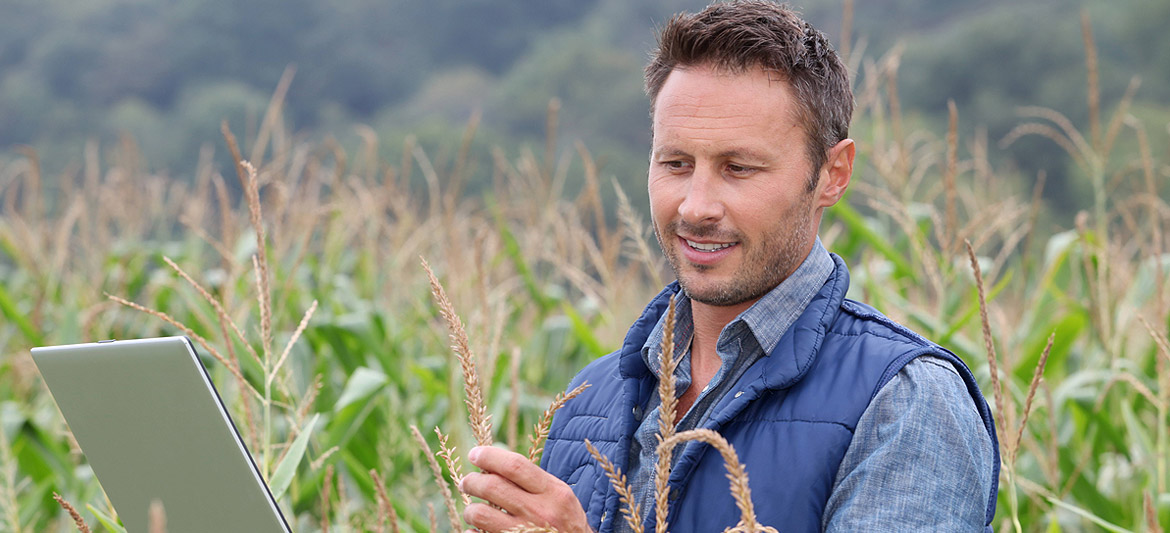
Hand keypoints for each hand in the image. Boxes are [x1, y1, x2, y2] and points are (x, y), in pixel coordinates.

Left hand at [459, 445, 591, 532]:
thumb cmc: (565, 521)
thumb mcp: (559, 496)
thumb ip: (534, 481)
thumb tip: (494, 463)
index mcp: (553, 493)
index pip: (515, 465)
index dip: (490, 456)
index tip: (475, 454)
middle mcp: (540, 512)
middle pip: (493, 487)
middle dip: (472, 481)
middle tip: (467, 482)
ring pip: (482, 514)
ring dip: (470, 509)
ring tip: (472, 509)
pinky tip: (476, 530)